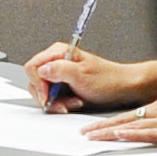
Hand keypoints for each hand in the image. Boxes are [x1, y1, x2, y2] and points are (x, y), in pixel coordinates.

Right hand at [22, 43, 144, 111]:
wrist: (123, 88)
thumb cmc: (108, 80)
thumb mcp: (82, 75)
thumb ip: (59, 70)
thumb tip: (41, 70)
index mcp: (59, 52)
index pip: (33, 67)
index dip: (38, 84)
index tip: (48, 96)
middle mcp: (57, 61)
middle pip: (35, 81)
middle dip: (48, 96)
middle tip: (63, 103)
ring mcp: (60, 73)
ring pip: (43, 91)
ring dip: (56, 101)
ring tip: (73, 102)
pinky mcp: (63, 85)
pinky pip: (52, 97)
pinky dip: (61, 103)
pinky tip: (74, 102)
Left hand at [89, 97, 156, 148]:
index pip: (133, 114)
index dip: (111, 121)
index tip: (94, 127)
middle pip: (127, 117)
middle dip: (102, 126)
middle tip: (83, 133)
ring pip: (134, 125)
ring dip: (110, 131)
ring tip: (91, 137)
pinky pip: (152, 133)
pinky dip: (134, 133)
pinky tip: (120, 135)